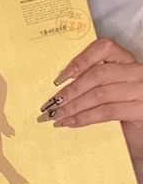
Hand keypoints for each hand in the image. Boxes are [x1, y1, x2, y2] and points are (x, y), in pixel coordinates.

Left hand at [41, 38, 142, 160]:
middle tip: (50, 103)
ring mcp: (141, 90)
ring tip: (56, 115)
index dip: (79, 60)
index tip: (60, 77)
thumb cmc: (123, 110)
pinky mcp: (141, 110)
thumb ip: (92, 82)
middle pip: (97, 74)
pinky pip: (107, 111)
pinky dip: (84, 117)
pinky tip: (70, 122)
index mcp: (126, 60)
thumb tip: (59, 85)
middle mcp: (137, 72)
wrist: (141, 134)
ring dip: (73, 106)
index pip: (103, 48)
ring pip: (100, 94)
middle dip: (70, 90)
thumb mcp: (109, 90)